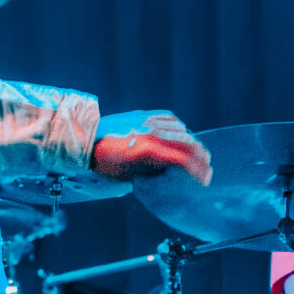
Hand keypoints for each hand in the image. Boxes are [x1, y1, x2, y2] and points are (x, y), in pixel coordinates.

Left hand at [90, 111, 211, 183]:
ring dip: (193, 143)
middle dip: (201, 157)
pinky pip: (170, 119)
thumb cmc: (105, 164)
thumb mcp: (130, 177)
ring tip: (199, 153)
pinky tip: (183, 136)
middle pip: (188, 143)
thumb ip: (154, 174)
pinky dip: (180, 128)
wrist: (86, 141)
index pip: (185, 160)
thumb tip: (173, 175)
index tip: (205, 178)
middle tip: (207, 166)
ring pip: (181, 130)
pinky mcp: (144, 115)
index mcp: (149, 151)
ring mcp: (148, 122)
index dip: (199, 170)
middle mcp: (152, 134)